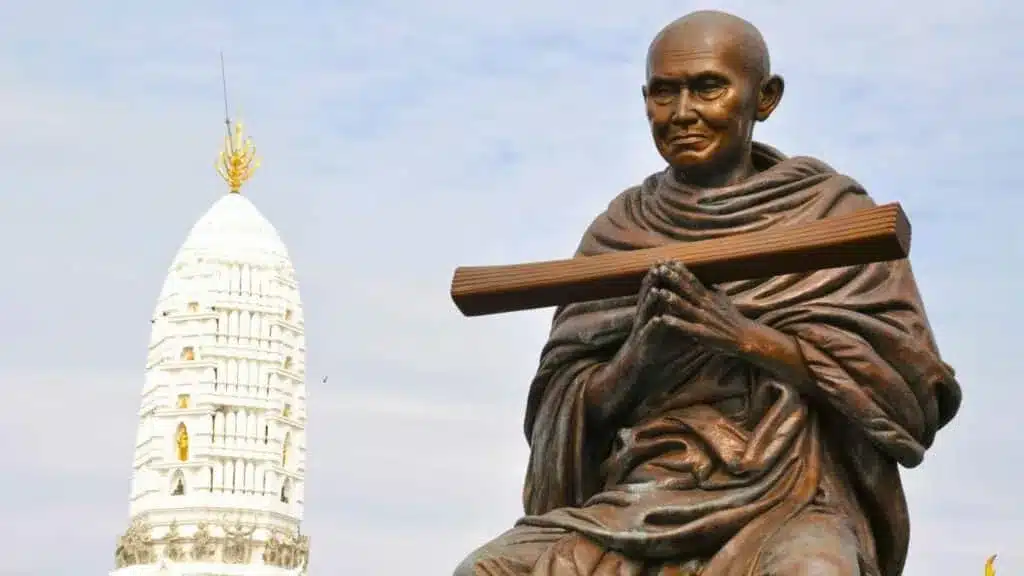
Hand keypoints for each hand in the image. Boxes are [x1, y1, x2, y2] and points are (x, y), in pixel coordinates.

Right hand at [583, 261, 751, 424]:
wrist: (635, 369)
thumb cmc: (652, 350)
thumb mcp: (663, 329)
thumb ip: (673, 316)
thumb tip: (686, 305)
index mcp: (651, 313)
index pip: (656, 289)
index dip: (662, 276)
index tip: (670, 262)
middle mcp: (644, 318)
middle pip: (648, 295)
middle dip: (653, 280)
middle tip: (659, 265)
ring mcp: (642, 330)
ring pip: (646, 312)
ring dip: (650, 301)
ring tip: (656, 289)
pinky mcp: (643, 345)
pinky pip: (648, 334)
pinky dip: (653, 327)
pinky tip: (658, 321)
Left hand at [632, 260, 751, 357]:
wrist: (745, 337)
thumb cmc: (731, 318)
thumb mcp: (722, 299)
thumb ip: (711, 288)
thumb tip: (704, 276)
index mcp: (709, 296)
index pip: (693, 279)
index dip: (680, 270)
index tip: (668, 260)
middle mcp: (706, 305)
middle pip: (688, 289)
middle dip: (673, 278)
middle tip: (660, 268)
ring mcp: (704, 319)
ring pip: (686, 307)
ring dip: (672, 299)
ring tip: (659, 291)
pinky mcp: (703, 333)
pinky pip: (687, 327)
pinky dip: (676, 323)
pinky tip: (664, 319)